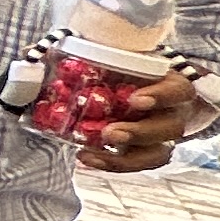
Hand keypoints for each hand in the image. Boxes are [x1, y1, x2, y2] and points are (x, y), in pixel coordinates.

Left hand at [74, 64, 210, 172]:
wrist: (148, 89)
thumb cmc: (133, 71)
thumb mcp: (122, 60)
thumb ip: (96, 59)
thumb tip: (41, 56)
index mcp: (173, 85)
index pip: (178, 91)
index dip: (161, 97)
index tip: (135, 99)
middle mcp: (175, 112)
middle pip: (170, 128)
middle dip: (139, 132)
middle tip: (109, 133)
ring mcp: (164, 135)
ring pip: (157, 153)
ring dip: (125, 158)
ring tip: (91, 152)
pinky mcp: (149, 151)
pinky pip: (139, 163)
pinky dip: (113, 164)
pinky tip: (87, 158)